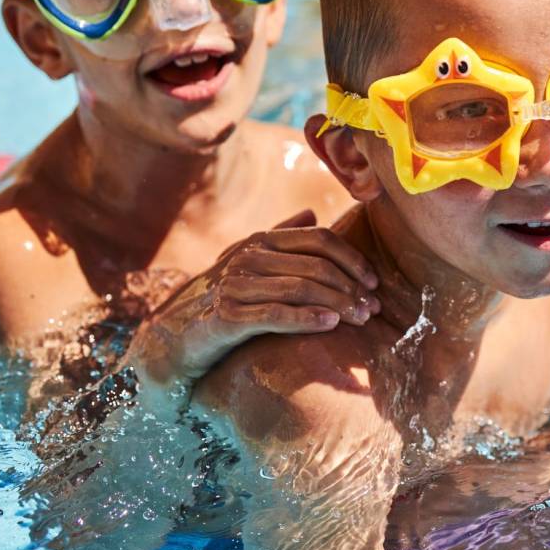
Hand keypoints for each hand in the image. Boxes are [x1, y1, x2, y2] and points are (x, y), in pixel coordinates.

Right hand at [128, 210, 379, 391]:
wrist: (174, 336)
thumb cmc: (222, 298)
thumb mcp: (250, 263)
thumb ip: (281, 237)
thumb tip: (312, 212)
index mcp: (261, 240)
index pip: (319, 240)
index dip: (352, 259)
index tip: (374, 282)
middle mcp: (249, 256)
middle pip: (316, 266)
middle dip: (351, 287)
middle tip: (373, 309)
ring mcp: (235, 284)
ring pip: (301, 289)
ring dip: (338, 305)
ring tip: (360, 320)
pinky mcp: (226, 315)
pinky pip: (275, 315)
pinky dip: (306, 319)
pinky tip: (330, 326)